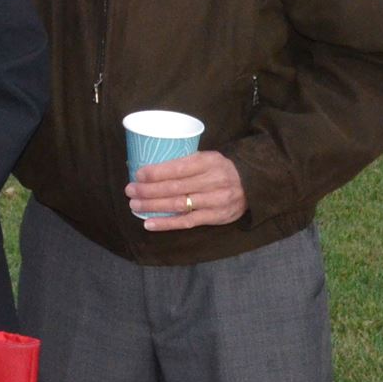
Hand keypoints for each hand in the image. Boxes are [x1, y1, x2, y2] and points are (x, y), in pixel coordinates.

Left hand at [129, 151, 246, 230]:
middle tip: (130, 191)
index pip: (179, 168)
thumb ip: (185, 161)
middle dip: (149, 190)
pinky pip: (187, 222)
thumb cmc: (220, 169)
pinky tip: (149, 223)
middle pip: (175, 188)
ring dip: (153, 206)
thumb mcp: (208, 157)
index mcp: (209, 162)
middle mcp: (213, 182)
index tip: (138, 174)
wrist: (252, 186)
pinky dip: (166, 224)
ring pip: (178, 205)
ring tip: (134, 205)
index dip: (156, 172)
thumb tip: (150, 167)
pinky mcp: (215, 218)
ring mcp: (215, 202)